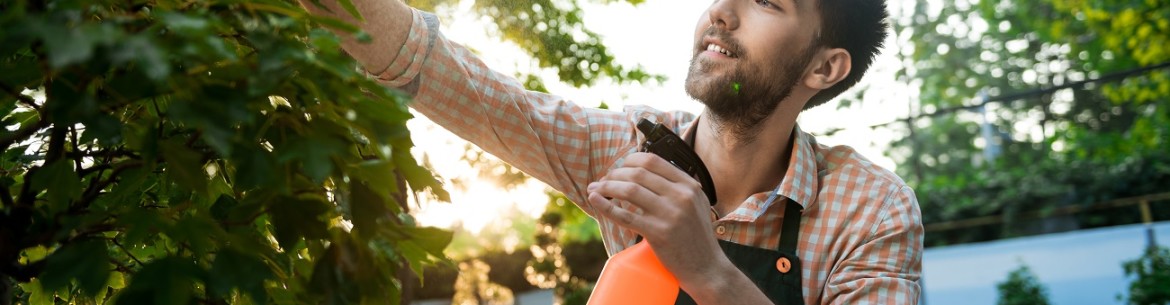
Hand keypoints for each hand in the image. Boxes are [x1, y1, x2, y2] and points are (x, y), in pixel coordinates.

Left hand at [587, 152, 724, 284]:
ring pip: (629, 190)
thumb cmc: (697, 238)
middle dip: (614, 174)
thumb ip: (677, 187)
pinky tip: (594, 200)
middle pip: (637, 173)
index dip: (629, 161)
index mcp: (689, 186)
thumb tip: (644, 173)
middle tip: (603, 182)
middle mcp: (681, 196)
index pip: (652, 161)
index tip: (619, 168)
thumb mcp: (697, 204)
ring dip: (606, 187)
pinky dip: (605, 206)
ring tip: (595, 190)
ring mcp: (670, 214)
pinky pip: (625, 216)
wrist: (706, 268)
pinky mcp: (658, 233)